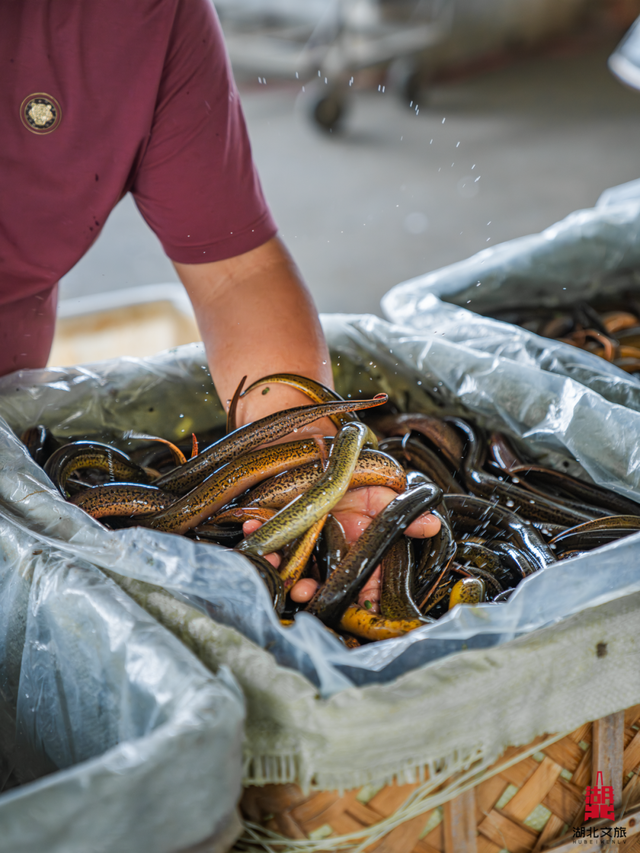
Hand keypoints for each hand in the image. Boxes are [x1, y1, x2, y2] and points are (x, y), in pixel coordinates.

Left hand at [243, 485, 440, 610]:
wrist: (318, 442)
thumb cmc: (353, 469)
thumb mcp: (381, 489)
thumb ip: (402, 511)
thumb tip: (433, 524)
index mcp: (359, 548)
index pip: (363, 583)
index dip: (358, 598)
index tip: (352, 605)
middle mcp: (330, 551)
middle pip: (323, 583)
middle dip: (313, 591)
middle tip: (304, 590)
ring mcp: (302, 541)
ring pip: (291, 567)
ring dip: (279, 568)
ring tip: (272, 563)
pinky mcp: (276, 527)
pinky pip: (263, 537)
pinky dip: (255, 533)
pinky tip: (251, 527)